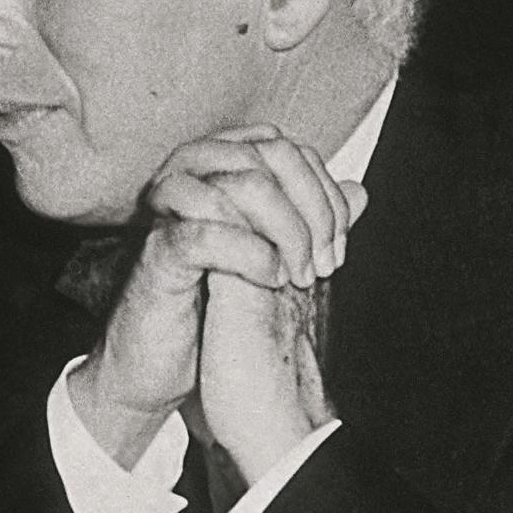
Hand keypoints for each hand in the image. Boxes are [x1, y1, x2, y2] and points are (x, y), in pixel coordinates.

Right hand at [70, 125, 364, 474]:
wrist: (155, 365)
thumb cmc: (206, 310)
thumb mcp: (271, 256)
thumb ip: (310, 220)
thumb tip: (357, 191)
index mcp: (215, 172)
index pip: (284, 147)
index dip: (322, 190)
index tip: (337, 244)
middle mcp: (189, 181)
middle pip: (265, 154)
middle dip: (312, 208)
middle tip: (324, 262)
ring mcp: (169, 216)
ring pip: (239, 184)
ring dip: (287, 229)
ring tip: (298, 274)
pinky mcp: (156, 257)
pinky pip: (204, 232)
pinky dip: (250, 254)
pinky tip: (269, 279)